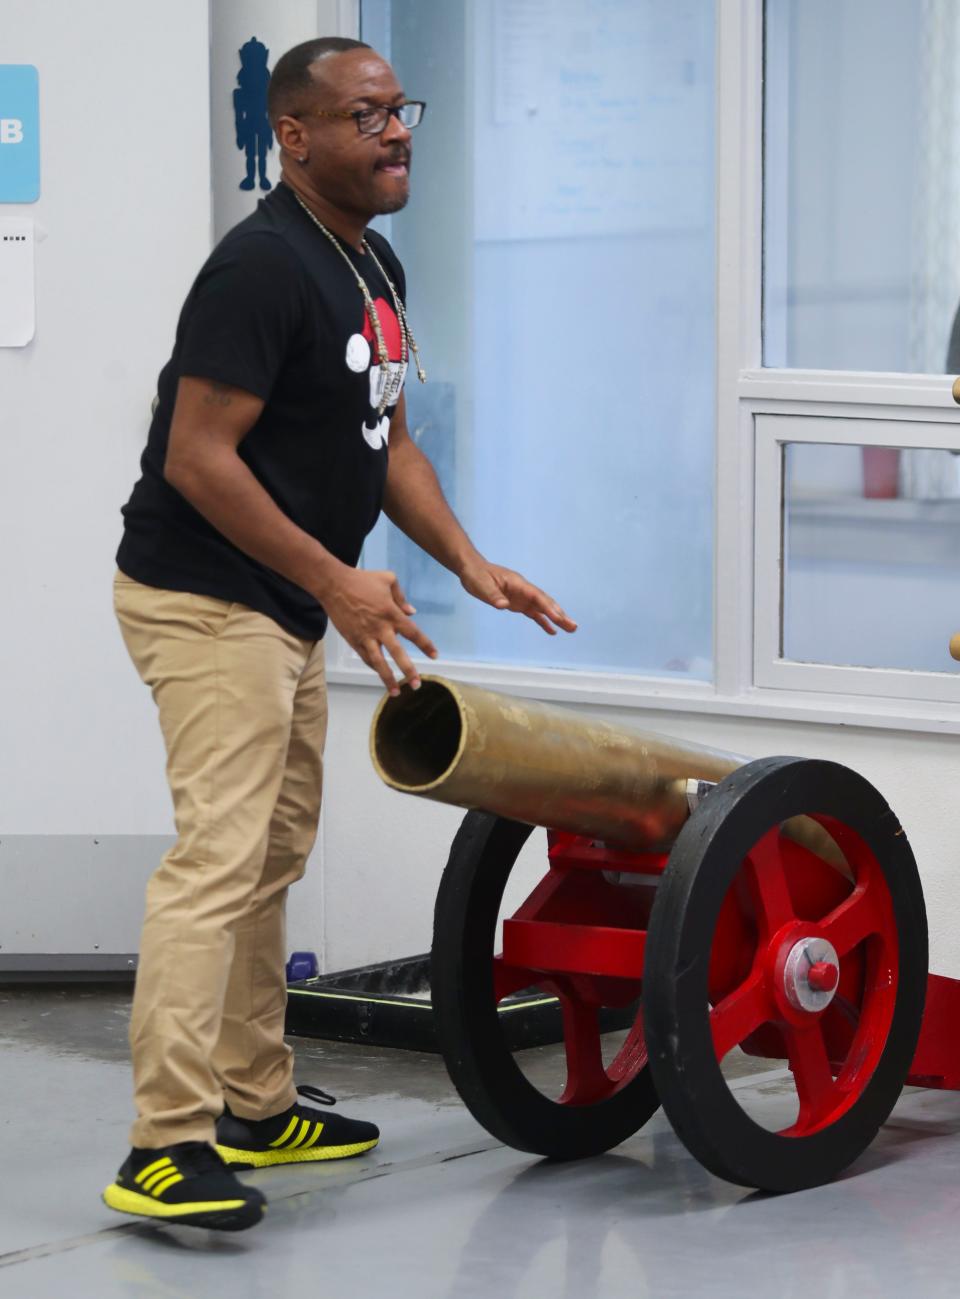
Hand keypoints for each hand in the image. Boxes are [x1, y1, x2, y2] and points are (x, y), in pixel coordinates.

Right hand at [322, 567, 437, 694]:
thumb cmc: (362, 580)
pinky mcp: (352, 640)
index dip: (425, 645)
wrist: (333, 585)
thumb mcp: (388, 579)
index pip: (413, 633)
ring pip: (378, 662)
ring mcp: (365, 636)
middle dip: (408, 670)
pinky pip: (365, 657)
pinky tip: (381, 675)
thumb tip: (412, 612)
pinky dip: (374, 667)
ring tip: (396, 692)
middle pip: (397, 654)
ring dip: (388, 678)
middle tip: (417, 685)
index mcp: (391, 613)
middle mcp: (380, 628)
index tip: (434, 656)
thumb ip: (401, 597)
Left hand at [459, 560, 576, 635]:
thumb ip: (493, 596)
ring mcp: (522, 596)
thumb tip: (503, 606)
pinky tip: (552, 631)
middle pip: (545, 602)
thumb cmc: (476, 575)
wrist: (472, 570)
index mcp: (518, 583)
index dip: (548, 607)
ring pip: (543, 608)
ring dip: (557, 618)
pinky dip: (543, 621)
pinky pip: (534, 613)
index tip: (559, 618)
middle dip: (560, 614)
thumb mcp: (481, 586)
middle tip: (573, 626)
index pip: (537, 596)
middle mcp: (524, 590)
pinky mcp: (518, 603)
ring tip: (571, 629)